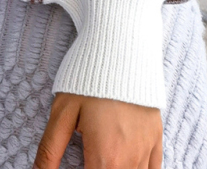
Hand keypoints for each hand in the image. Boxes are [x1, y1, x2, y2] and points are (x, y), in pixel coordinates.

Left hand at [32, 92, 162, 168]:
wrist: (121, 49)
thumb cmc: (87, 79)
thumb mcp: (62, 111)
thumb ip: (50, 149)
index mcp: (105, 158)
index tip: (76, 163)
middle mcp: (130, 161)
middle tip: (85, 159)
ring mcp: (146, 150)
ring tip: (99, 159)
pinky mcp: (156, 138)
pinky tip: (122, 162)